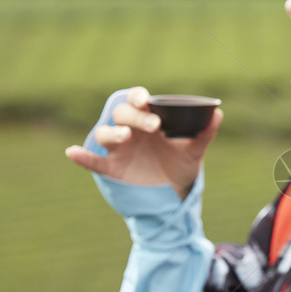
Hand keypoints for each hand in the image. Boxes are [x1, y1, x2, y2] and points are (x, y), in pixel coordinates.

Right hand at [65, 86, 222, 199]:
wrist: (175, 195)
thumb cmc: (180, 164)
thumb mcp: (194, 150)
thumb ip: (204, 133)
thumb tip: (219, 114)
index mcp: (148, 119)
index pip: (138, 101)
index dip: (138, 97)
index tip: (146, 100)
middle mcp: (129, 130)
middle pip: (122, 115)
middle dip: (136, 117)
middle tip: (154, 125)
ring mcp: (118, 149)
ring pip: (104, 134)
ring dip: (111, 133)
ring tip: (125, 137)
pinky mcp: (111, 169)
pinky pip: (93, 161)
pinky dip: (82, 157)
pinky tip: (72, 152)